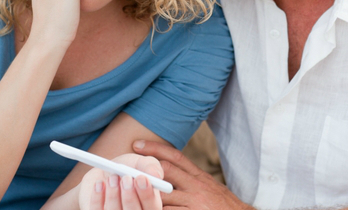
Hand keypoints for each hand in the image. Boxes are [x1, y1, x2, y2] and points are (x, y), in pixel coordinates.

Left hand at [79, 154, 162, 209]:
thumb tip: (155, 174)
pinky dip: (97, 198)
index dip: (147, 195)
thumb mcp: (140, 163)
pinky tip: (99, 184)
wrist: (103, 173)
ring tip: (112, 177)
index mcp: (149, 205)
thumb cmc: (127, 169)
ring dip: (113, 194)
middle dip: (130, 196)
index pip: (153, 207)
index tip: (141, 178)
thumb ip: (151, 166)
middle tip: (125, 178)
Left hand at [132, 140, 251, 209]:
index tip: (137, 144)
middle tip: (124, 167)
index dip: (155, 149)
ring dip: (145, 195)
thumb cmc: (223, 206)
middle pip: (166, 171)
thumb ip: (190, 179)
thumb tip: (167, 170)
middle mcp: (197, 186)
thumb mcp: (209, 187)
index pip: (175, 156)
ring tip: (128, 192)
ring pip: (163, 196)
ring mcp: (195, 203)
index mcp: (199, 177)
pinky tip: (145, 209)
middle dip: (144, 169)